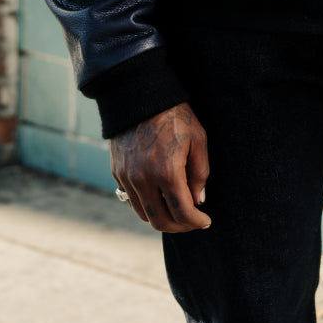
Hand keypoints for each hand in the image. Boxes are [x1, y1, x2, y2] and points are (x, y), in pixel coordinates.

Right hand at [110, 103, 210, 232]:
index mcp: (166, 171)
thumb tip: (198, 201)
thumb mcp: (198, 139)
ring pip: (144, 214)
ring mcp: (127, 177)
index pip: (182, 212)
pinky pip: (132, 200)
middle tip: (192, 222)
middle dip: (180, 227)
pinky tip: (160, 198)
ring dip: (162, 219)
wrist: (140, 95)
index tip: (205, 221)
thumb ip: (200, 173)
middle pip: (160, 221)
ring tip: (177, 211)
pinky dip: (147, 206)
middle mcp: (143, 179)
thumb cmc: (175, 116)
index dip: (196, 222)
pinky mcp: (117, 173)